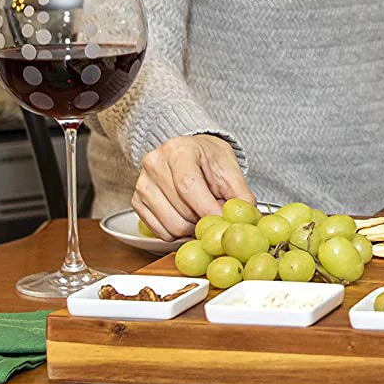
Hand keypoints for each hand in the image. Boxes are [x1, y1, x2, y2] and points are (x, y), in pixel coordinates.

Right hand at [133, 134, 253, 239]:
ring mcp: (142, 184)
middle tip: (215, 213)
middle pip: (180, 211)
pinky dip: (177, 232)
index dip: (207, 209)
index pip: (188, 186)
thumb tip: (246, 217)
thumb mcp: (230, 167)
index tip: (223, 220)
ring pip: (171, 226)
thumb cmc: (209, 158)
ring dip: (192, 228)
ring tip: (201, 212)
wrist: (189, 151)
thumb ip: (239, 193)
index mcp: (178, 150)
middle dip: (204, 220)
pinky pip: (160, 232)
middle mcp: (154, 165)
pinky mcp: (137, 202)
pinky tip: (187, 216)